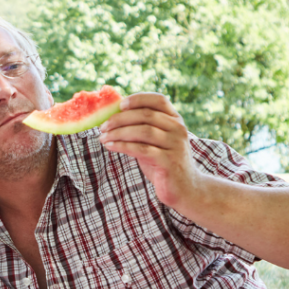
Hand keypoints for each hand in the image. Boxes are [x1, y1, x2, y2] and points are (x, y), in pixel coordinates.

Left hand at [98, 93, 200, 207]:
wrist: (186, 189)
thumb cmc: (165, 163)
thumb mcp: (155, 142)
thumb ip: (142, 129)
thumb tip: (113, 118)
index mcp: (176, 120)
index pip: (159, 100)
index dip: (139, 99)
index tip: (120, 105)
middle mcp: (178, 130)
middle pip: (146, 115)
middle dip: (121, 118)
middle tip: (103, 126)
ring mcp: (175, 145)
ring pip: (143, 131)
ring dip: (119, 133)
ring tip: (103, 137)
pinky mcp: (169, 162)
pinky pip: (142, 150)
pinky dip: (123, 146)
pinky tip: (110, 146)